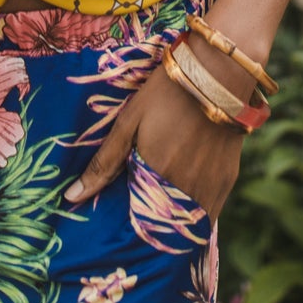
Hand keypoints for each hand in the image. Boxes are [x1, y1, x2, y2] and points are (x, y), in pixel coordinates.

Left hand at [64, 59, 243, 219]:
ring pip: (189, 227)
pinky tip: (183, 206)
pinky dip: (195, 217)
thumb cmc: (167, 92)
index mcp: (156, 176)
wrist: (219, 71)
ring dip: (173, 228)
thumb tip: (73, 196)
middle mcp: (186, 189)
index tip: (118, 228)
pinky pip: (210, 213)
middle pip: (163, 229)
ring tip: (159, 220)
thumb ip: (105, 162)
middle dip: (149, 230)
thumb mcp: (130, 121)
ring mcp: (211, 186)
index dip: (127, 229)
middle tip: (137, 224)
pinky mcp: (228, 179)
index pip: (138, 223)